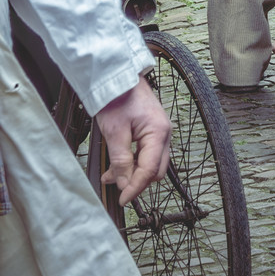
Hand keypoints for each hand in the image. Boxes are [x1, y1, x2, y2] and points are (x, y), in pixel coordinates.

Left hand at [95, 76, 170, 204]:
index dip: (135, 187)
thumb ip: (121, 160)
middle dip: (136, 181)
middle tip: (117, 187)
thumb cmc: (117, 97)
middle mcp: (163, 133)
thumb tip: (124, 183)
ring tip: (111, 176)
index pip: (150, 170)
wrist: (117, 76)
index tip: (122, 200)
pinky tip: (115, 166)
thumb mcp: (114, 132)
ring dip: (132, 172)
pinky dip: (132, 162)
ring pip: (150, 163)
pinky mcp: (151, 130)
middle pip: (155, 169)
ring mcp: (159, 131)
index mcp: (158, 132)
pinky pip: (145, 153)